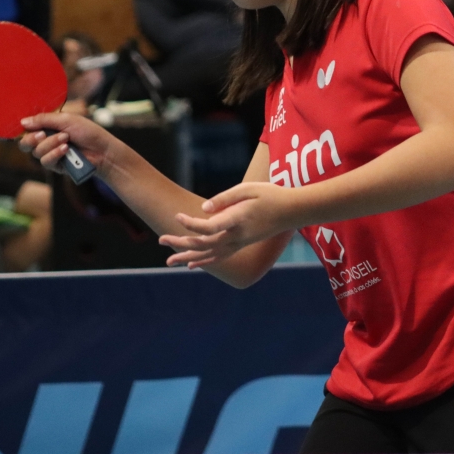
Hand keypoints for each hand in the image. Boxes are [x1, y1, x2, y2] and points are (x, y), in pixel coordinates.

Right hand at [19, 112, 112, 173]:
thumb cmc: (89, 132)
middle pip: (25, 143)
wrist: (103, 150)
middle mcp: (47, 141)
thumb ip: (44, 120)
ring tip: (66, 139)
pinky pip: (45, 161)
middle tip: (42, 134)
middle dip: (32, 138)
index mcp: (49, 127)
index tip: (29, 126)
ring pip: (36, 152)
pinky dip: (54, 154)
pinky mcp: (56, 166)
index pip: (28, 129)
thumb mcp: (66, 120)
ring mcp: (51, 154)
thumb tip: (23, 121)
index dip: (25, 128)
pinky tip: (66, 149)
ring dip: (50, 144)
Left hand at [159, 182, 294, 267]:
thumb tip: (203, 209)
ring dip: (188, 256)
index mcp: (238, 220)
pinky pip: (219, 256)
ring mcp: (240, 243)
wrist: (292, 211)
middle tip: (160, 240)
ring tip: (168, 261)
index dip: (191, 224)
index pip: (209, 227)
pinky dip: (204, 261)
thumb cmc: (271, 195)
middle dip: (181, 243)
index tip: (177, 216)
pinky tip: (191, 265)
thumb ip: (225, 198)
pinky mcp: (241, 244)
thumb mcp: (248, 188)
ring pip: (209, 254)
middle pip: (204, 244)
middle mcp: (237, 236)